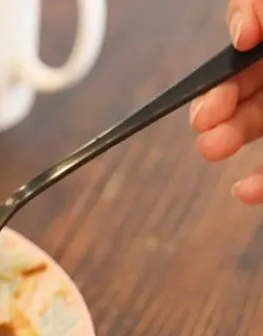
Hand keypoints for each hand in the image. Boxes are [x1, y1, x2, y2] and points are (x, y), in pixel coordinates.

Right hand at [189, 0, 262, 203]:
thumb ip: (258, 4)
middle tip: (204, 125)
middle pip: (248, 96)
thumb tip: (241, 33)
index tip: (227, 63)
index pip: (242, 53)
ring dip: (230, 141)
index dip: (225, 67)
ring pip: (261, 130)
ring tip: (211, 150)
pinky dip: (262, 185)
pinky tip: (246, 191)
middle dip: (218, 111)